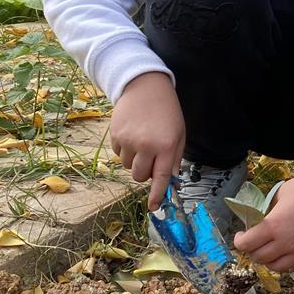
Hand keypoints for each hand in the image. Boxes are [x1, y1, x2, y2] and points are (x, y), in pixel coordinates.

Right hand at [110, 72, 184, 209]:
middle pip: (140, 176)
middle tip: (152, 159)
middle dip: (146, 173)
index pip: (161, 177)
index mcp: (166, 146)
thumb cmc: (166, 111)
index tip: (153, 207)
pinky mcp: (115, 135)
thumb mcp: (179, 133)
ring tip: (142, 142)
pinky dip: (125, 151)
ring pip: (128, 167)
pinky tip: (132, 135)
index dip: (157, 195)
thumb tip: (170, 178)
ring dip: (136, 161)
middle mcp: (146, 146)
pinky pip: (118, 155)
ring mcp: (128, 141)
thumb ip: (174, 157)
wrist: (144, 87)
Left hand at [233, 154, 293, 271]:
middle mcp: (286, 243)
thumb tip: (261, 219)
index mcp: (273, 227)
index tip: (242, 234)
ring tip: (271, 249)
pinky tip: (288, 252)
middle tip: (255, 241)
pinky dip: (288, 263)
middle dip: (253, 250)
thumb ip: (268, 211)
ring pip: (277, 267)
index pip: (246, 244)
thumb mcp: (280, 194)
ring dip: (269, 260)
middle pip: (259, 258)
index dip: (240, 240)